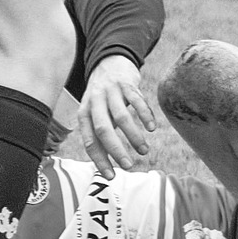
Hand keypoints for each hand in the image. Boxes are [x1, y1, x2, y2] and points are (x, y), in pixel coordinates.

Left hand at [78, 56, 157, 175]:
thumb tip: (108, 164)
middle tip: (128, 165)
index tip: (111, 176)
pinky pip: (137, 101)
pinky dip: (145, 116)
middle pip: (104, 130)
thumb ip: (100, 134)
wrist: (110, 62)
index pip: (90, 142)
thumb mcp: (95, 113)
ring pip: (121, 118)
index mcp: (85, 114)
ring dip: (134, 137)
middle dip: (116, 150)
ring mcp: (111, 93)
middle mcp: (95, 103)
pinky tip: (152, 128)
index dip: (100, 160)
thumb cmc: (103, 97)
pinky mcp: (127, 84)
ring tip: (144, 150)